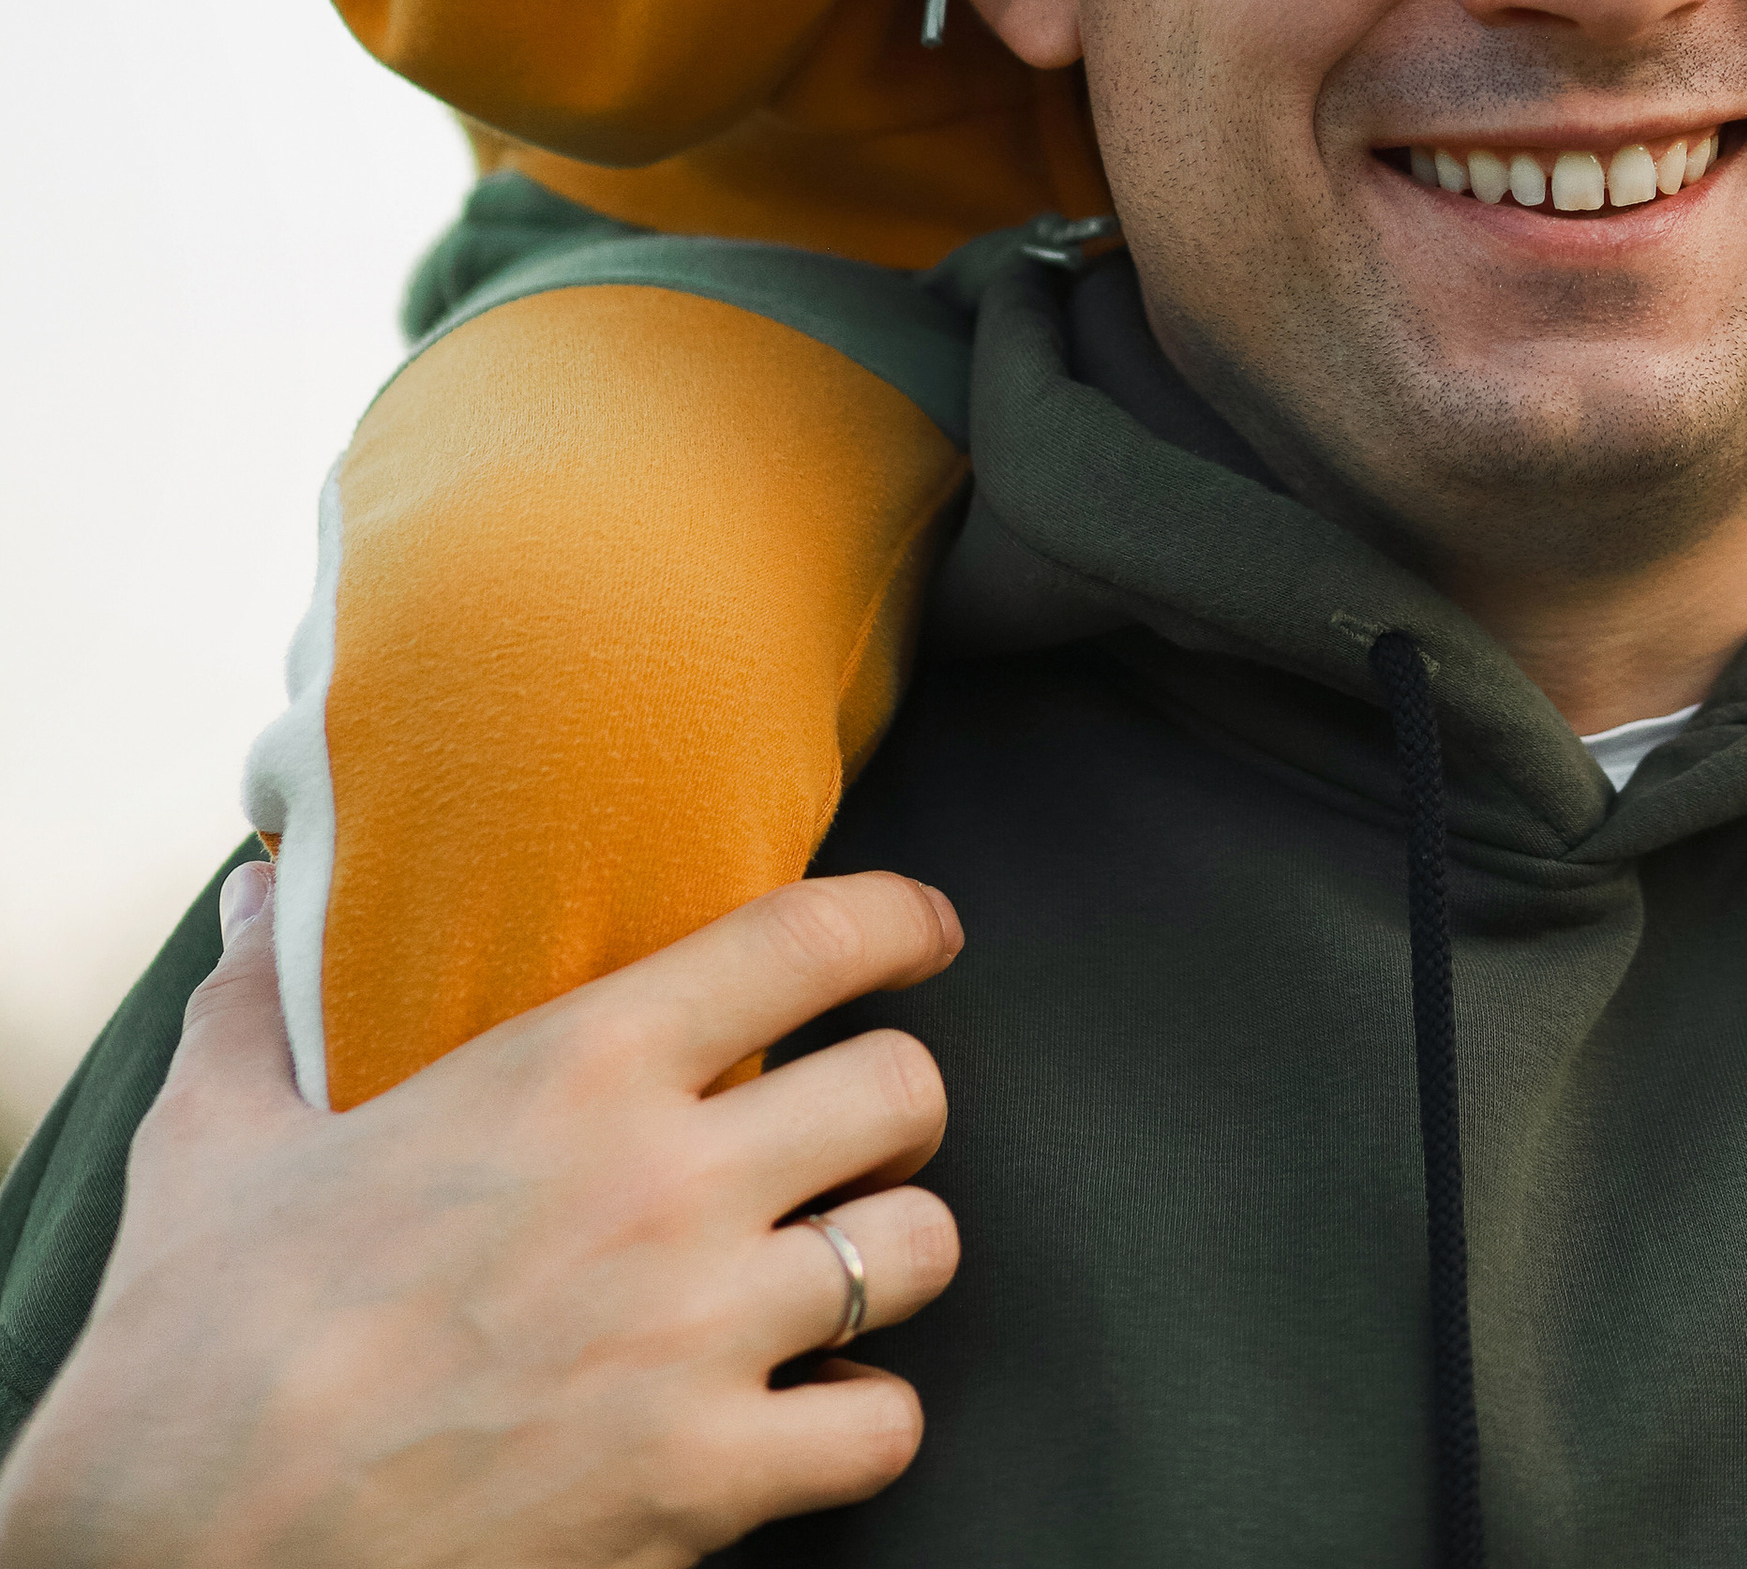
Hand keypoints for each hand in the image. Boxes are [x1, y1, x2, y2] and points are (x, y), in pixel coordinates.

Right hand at [0, 858, 963, 1568]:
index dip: (897, 923)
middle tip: (860, 1125)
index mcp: (576, 1067)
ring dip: (895, 1253)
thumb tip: (253, 888)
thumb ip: (261, 1002)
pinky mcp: (705, 1484)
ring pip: (919, 1250)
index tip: (924, 933)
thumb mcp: (217, 1138)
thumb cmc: (196, 1348)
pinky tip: (815, 1409)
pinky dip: (866, 1418)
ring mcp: (700, 1338)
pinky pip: (883, 1426)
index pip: (811, 938)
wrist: (181, 1565)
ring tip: (848, 1259)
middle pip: (903, 1091)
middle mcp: (668, 1184)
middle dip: (896, 1102)